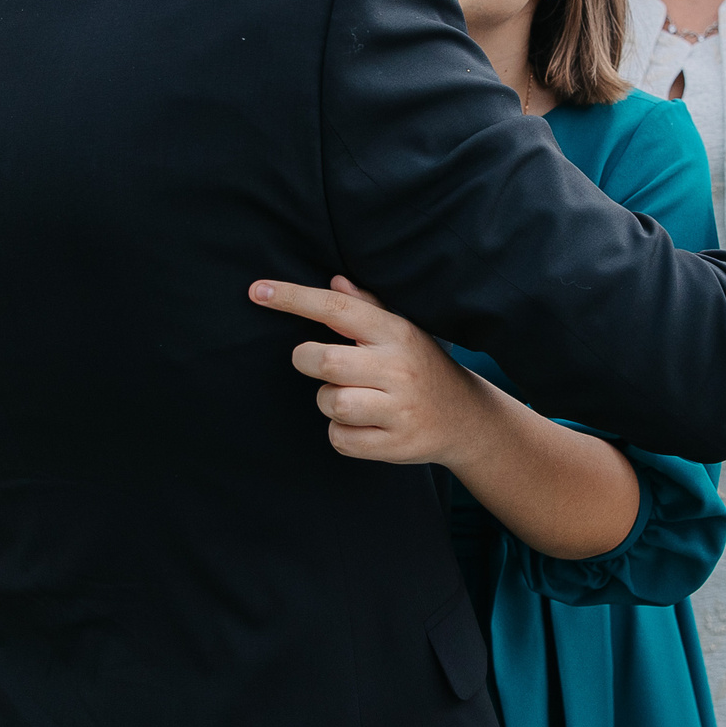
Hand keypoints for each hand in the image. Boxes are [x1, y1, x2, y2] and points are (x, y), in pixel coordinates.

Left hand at [249, 276, 492, 467]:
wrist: (467, 419)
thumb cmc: (422, 368)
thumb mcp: (403, 331)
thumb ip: (366, 307)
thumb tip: (334, 282)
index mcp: (396, 333)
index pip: (337, 309)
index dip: (294, 298)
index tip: (258, 291)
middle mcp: (398, 368)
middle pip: (326, 361)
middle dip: (308, 361)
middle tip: (317, 363)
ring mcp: (399, 408)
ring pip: (332, 403)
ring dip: (328, 402)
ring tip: (351, 399)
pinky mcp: (395, 444)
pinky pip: (341, 438)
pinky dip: (340, 433)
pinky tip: (362, 425)